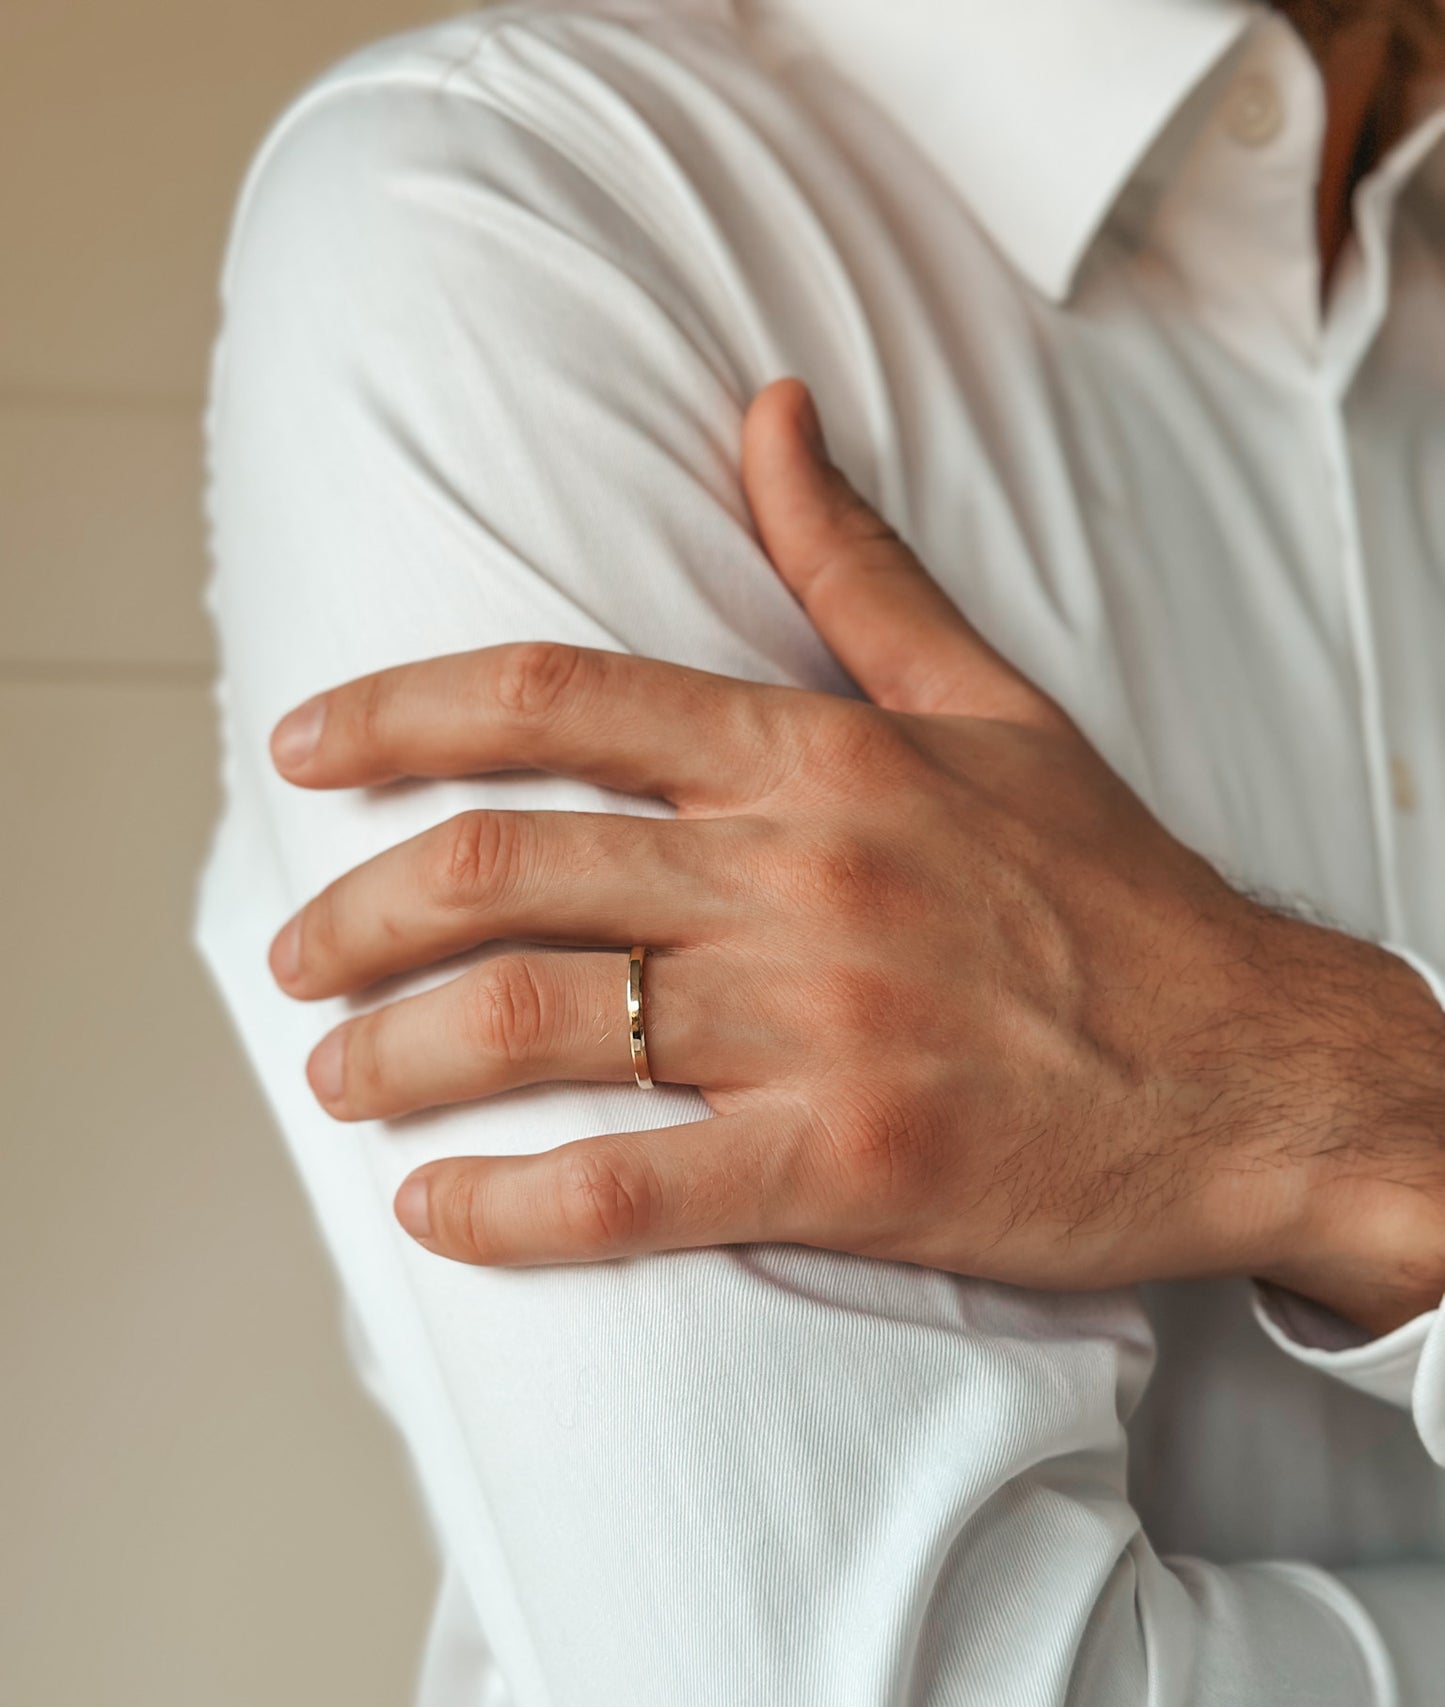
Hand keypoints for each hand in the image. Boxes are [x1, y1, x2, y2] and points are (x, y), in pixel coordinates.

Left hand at [268, 380, 1444, 1331]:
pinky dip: (507, 1209)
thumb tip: (765, 414)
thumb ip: (853, 566)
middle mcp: (798, 872)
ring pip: (538, 1023)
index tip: (298, 751)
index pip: (551, 699)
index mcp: (816, 755)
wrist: (1256, 1070)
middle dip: (357, 917)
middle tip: (297, 959)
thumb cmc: (1112, 895)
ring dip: (398, 1059)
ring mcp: (820, 1022)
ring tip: (341, 1079)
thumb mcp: (989, 703)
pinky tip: (436, 1214)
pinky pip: (629, 1189)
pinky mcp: (850, 1164)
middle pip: (501, 868)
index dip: (394, 715)